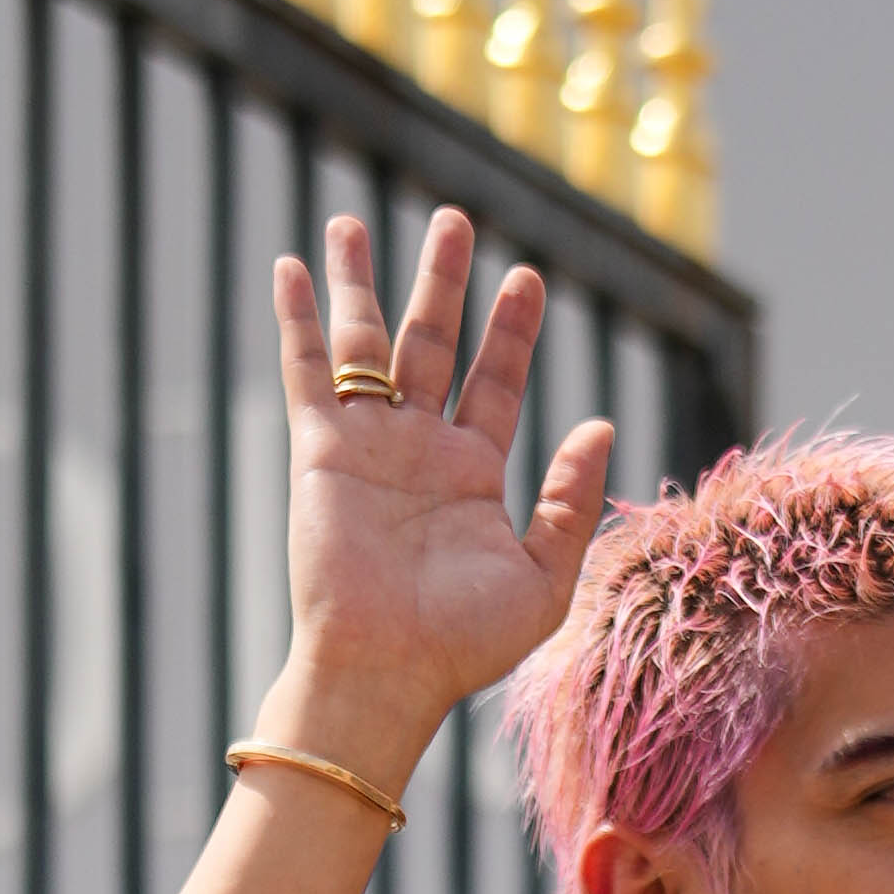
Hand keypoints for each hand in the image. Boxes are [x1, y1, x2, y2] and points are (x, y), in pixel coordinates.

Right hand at [265, 209, 613, 764]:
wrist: (384, 672)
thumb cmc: (463, 645)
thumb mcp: (544, 579)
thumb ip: (571, 502)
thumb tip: (599, 426)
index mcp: (472, 477)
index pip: (495, 383)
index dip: (511, 332)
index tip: (527, 279)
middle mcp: (418, 452)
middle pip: (431, 344)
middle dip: (442, 283)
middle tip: (453, 221)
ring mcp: (368, 447)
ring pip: (365, 344)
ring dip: (359, 282)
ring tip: (352, 222)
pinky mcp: (322, 453)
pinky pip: (308, 372)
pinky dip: (298, 320)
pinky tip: (293, 267)